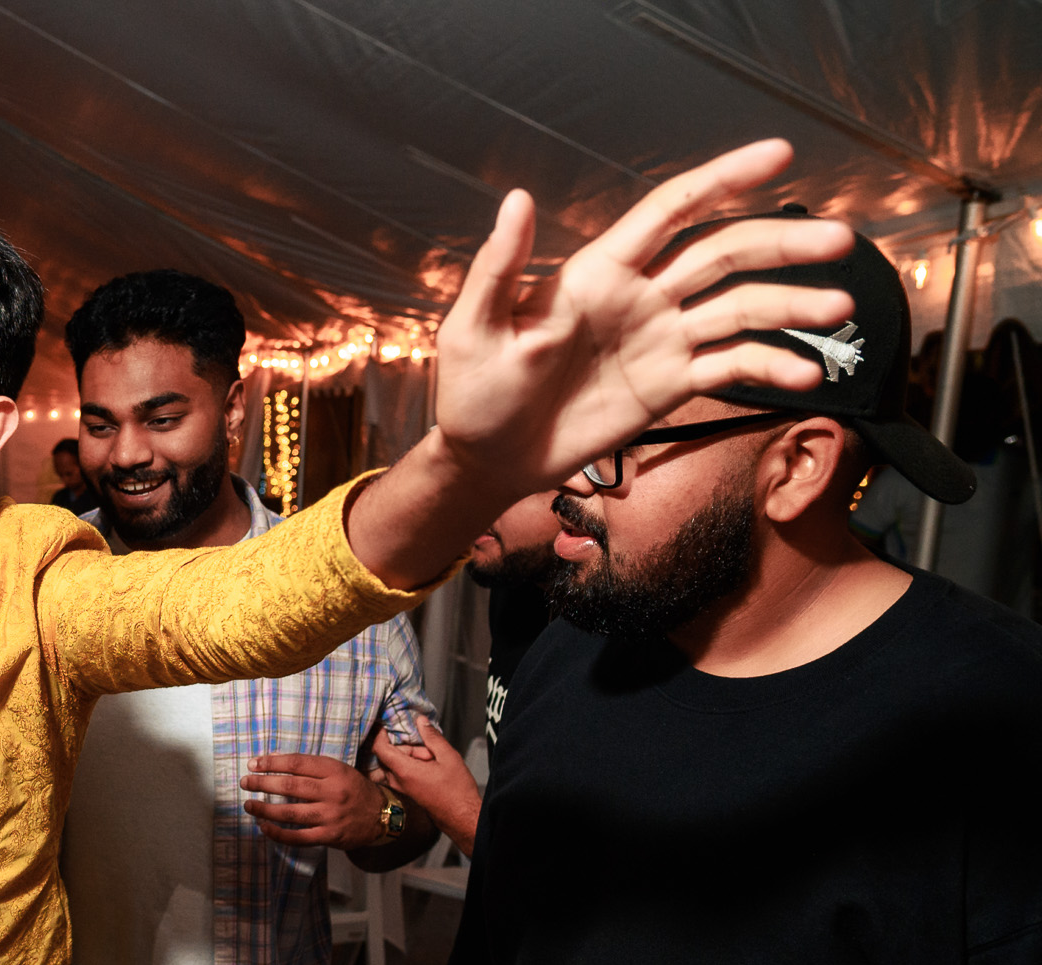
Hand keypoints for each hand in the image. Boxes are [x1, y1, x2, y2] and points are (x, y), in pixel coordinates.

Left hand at [242, 753, 390, 847]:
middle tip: (245, 782)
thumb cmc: (353, 789)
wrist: (383, 816)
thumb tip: (274, 763)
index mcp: (334, 770)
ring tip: (248, 805)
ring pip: (292, 813)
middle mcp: (333, 792)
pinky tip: (264, 827)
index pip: (297, 764)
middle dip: (263, 783)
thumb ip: (312, 768)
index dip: (272, 762)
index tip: (253, 764)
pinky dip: (278, 833)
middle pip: (291, 786)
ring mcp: (331, 815)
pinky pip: (299, 837)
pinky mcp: (330, 836)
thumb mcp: (339, 770)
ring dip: (266, 809)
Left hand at [343, 140, 852, 587]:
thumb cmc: (473, 393)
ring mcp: (660, 339)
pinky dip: (770, 366)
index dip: (723, 179)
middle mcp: (640, 297)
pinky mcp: (669, 384)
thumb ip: (501, 267)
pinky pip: (730, 367)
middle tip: (838, 241)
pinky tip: (806, 373)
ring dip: (792, 305)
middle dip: (781, 243)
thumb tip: (517, 200)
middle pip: (723, 253)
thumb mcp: (476, 329)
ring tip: (839, 308)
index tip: (778, 155)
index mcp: (598, 273)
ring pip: (740, 307)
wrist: (488, 459)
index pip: (671, 211)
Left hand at [372, 716, 480, 856]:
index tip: (386, 724)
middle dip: (408, 747)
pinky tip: (430, 768)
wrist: (461, 815)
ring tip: (434, 762)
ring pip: (396, 763)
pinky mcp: (406, 791)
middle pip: (390, 754)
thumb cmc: (457, 789)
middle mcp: (397, 780)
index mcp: (404, 771)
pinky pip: (401, 772)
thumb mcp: (448, 757)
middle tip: (430, 752)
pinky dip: (412, 765)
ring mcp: (400, 788)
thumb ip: (432, 737)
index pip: (380, 748)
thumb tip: (420, 720)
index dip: (380, 734)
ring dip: (412, 757)